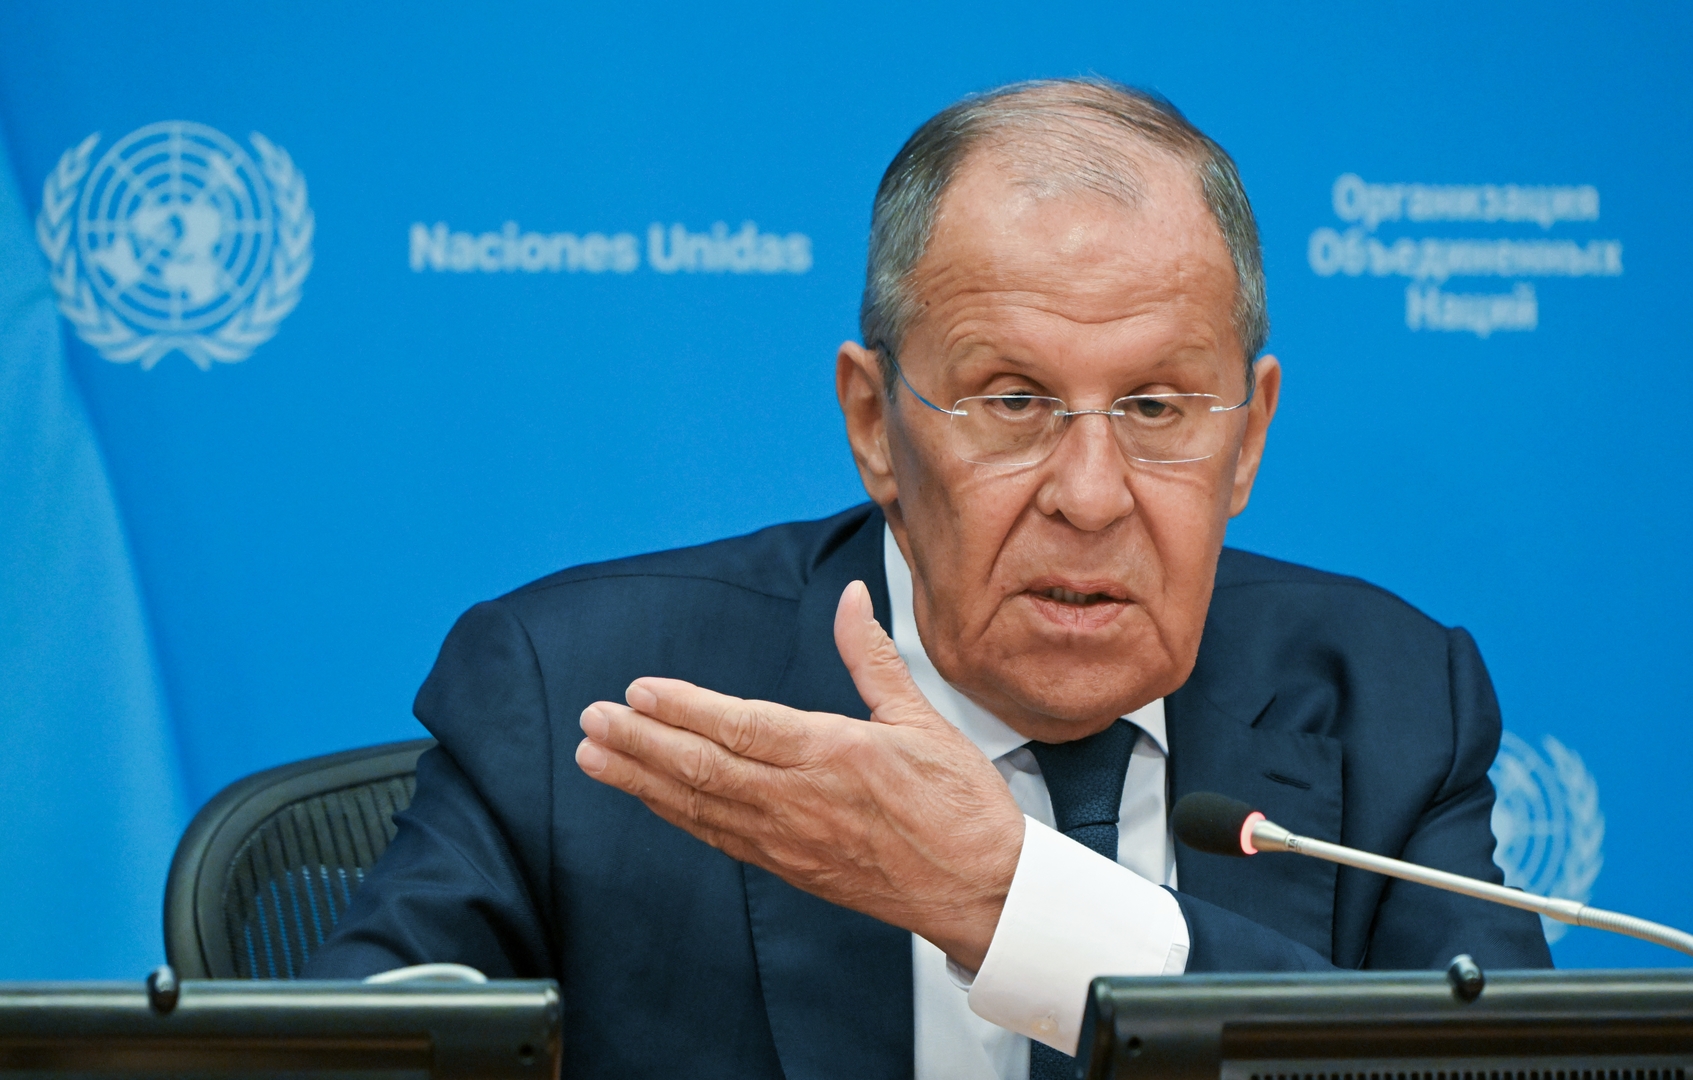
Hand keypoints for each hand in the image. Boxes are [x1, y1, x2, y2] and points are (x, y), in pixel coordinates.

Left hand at [574, 579, 1024, 970]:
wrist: (982, 892)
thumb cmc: (961, 806)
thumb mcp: (923, 720)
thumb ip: (871, 659)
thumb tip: (851, 597)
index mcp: (835, 754)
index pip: (741, 726)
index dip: (682, 709)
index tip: (638, 691)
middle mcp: (802, 800)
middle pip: (703, 769)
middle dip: (640, 743)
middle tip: (592, 720)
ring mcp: (790, 840)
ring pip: (700, 807)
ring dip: (642, 781)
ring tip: (595, 758)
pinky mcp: (790, 867)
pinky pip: (720, 837)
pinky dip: (677, 814)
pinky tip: (650, 797)